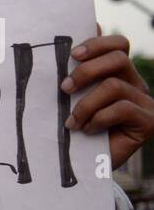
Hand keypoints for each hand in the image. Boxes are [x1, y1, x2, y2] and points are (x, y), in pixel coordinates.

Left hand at [63, 31, 153, 167]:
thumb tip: (67, 43)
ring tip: (71, 122)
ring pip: (114, 86)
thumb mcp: (72, 99)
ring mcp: (145, 102)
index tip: (72, 54)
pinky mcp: (148, 121)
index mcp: (119, 73)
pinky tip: (88, 131)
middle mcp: (135, 83)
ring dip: (85, 104)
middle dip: (86, 70)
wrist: (86, 166)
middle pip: (118, 58)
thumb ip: (74, 75)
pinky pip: (121, 109)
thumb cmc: (75, 129)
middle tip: (64, 88)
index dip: (98, 44)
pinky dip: (98, 119)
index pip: (118, 45)